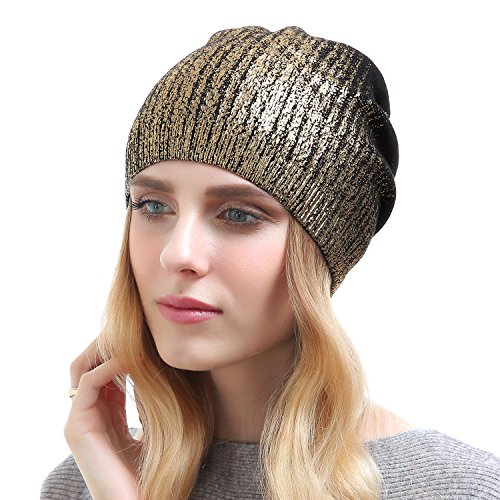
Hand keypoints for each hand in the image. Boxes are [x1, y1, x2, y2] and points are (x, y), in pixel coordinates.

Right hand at [64, 339, 140, 499]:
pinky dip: (110, 365)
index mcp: (107, 414)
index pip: (109, 371)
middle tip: (140, 332)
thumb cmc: (156, 465)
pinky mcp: (77, 427)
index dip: (125, 351)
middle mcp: (89, 414)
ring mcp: (80, 420)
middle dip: (113, 345)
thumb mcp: (156, 421)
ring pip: (87, 367)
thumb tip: (159, 363)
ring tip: (137, 341)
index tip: (148, 338)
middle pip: (94, 364)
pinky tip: (134, 359)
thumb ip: (150, 396)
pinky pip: (90, 382)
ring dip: (110, 349)